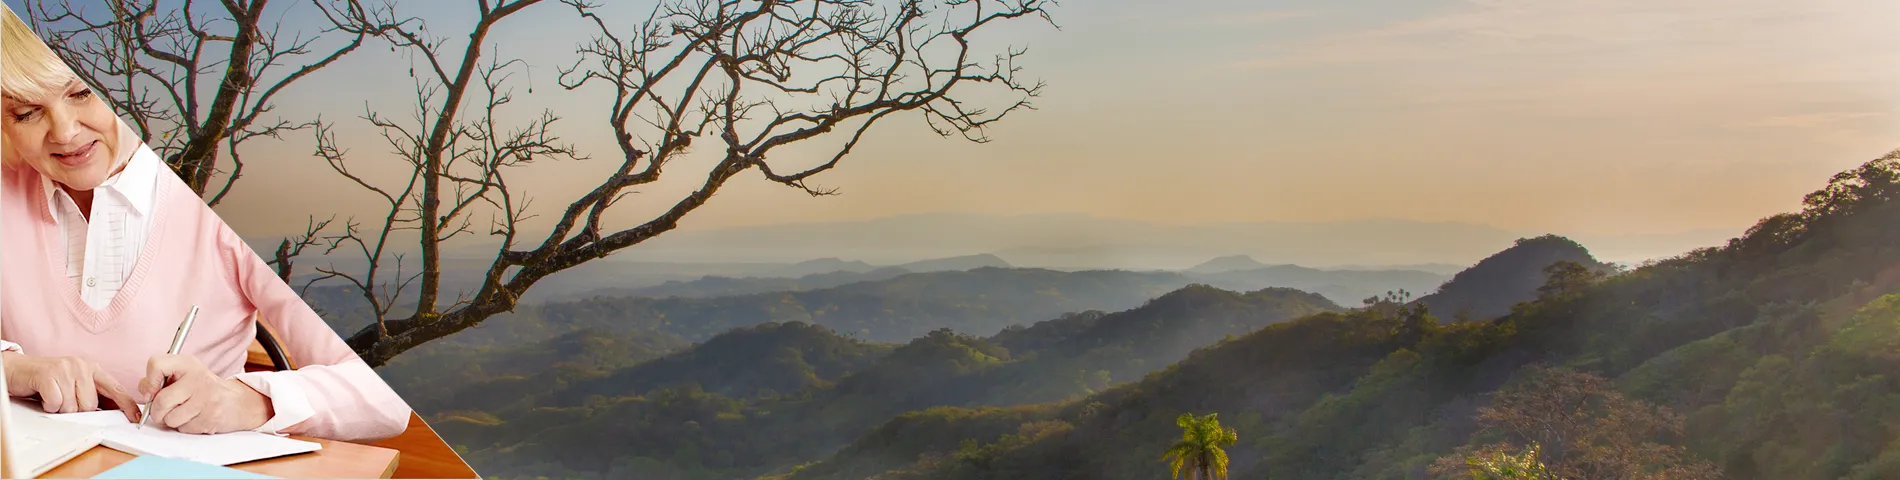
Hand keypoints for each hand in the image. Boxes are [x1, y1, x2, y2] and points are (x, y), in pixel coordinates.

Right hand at [1, 351, 140, 421]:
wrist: (17, 370)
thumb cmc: (48, 380)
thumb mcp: (74, 385)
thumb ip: (93, 395)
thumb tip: (114, 412)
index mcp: (92, 369)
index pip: (116, 389)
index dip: (127, 405)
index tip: (136, 418)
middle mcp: (82, 366)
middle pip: (90, 404)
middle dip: (76, 410)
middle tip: (63, 400)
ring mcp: (65, 369)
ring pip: (73, 406)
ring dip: (60, 408)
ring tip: (53, 396)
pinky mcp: (48, 375)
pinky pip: (56, 403)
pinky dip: (48, 405)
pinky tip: (44, 396)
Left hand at [139, 354, 272, 433]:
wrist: (238, 402)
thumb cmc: (203, 389)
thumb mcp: (183, 375)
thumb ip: (159, 380)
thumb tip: (146, 394)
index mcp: (188, 363)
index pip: (156, 364)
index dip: (149, 381)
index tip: (153, 391)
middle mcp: (198, 378)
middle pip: (160, 401)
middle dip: (158, 411)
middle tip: (168, 409)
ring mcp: (206, 398)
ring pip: (170, 419)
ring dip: (173, 421)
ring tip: (186, 412)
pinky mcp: (211, 417)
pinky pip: (184, 428)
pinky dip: (186, 427)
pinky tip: (197, 418)